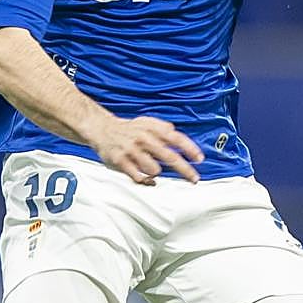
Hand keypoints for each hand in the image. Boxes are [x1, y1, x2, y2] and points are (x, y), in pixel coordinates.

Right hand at [87, 115, 204, 184]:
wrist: (102, 129)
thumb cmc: (130, 129)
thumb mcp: (148, 122)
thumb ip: (164, 129)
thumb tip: (179, 138)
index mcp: (153, 129)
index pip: (177, 138)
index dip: (190, 149)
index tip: (200, 159)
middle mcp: (144, 138)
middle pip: (170, 156)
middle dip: (185, 170)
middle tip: (194, 179)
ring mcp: (132, 150)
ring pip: (154, 169)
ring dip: (157, 173)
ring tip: (153, 169)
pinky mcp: (121, 161)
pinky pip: (138, 176)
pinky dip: (144, 180)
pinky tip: (145, 178)